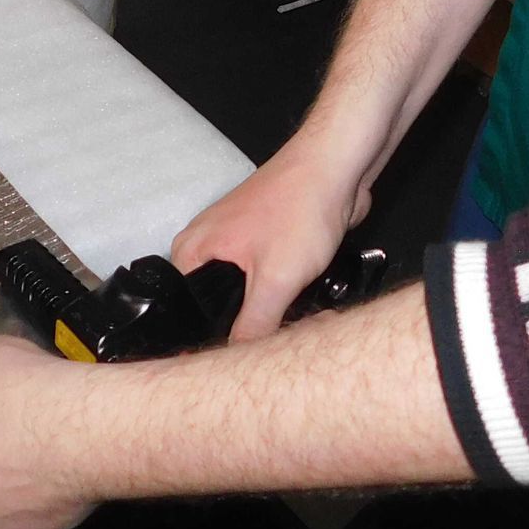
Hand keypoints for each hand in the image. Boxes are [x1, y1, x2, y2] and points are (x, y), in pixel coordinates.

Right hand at [170, 137, 371, 342]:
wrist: (338, 169)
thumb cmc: (300, 205)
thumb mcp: (275, 278)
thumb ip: (252, 326)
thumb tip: (234, 359)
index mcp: (192, 251)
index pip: (190, 313)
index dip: (214, 339)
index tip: (242, 356)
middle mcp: (209, 246)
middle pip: (222, 308)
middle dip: (254, 327)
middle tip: (283, 335)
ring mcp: (239, 243)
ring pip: (250, 297)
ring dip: (276, 312)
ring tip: (302, 318)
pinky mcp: (267, 244)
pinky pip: (269, 282)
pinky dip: (289, 295)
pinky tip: (309, 301)